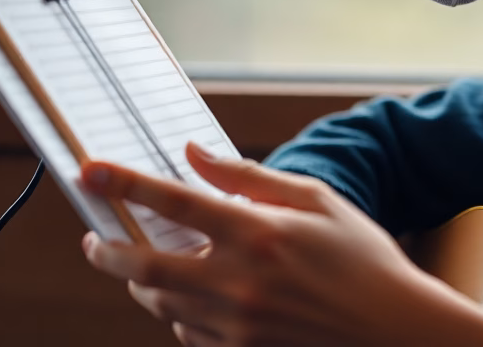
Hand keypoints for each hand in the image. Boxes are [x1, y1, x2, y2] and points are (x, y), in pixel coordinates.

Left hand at [80, 143, 482, 346]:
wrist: (393, 329)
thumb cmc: (361, 256)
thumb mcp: (315, 200)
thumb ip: (248, 177)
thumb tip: (194, 154)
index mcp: (258, 233)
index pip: (174, 202)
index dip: (125, 183)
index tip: (89, 171)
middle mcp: (239, 282)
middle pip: (144, 268)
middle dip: (106, 252)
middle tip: (94, 240)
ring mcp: (237, 325)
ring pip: (159, 304)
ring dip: (140, 284)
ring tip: (143, 267)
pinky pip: (187, 334)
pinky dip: (177, 314)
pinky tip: (190, 299)